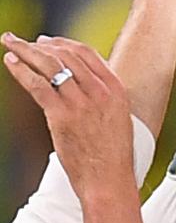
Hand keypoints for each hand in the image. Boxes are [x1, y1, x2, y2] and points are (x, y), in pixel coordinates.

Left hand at [1, 32, 134, 201]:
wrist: (109, 181)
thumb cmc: (113, 157)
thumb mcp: (118, 120)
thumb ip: (103, 99)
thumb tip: (80, 86)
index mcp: (117, 91)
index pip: (87, 53)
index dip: (63, 43)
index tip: (47, 41)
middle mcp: (100, 92)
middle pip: (66, 55)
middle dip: (40, 44)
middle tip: (22, 41)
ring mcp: (81, 103)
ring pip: (50, 65)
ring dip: (26, 51)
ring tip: (10, 44)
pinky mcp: (62, 116)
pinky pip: (37, 85)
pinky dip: (21, 71)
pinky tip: (11, 64)